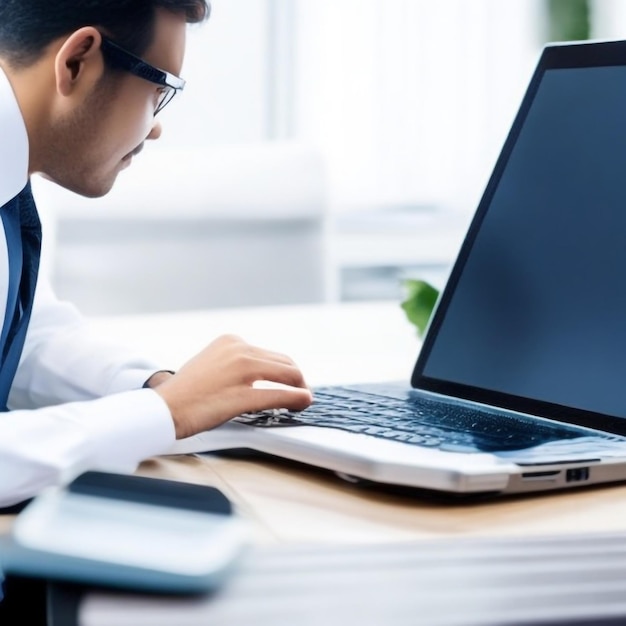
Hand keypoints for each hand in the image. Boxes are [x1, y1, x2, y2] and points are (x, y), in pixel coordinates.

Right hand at [153, 334, 312, 438]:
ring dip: (301, 388)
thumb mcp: (212, 364)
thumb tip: (261, 376)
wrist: (163, 409)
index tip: (289, 382)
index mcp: (231, 341)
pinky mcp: (242, 394)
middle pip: (284, 362)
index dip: (285, 370)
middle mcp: (238, 349)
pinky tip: (303, 403)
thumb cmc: (186, 393)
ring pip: (287, 375)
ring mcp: (241, 370)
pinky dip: (297, 398)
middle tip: (300, 393)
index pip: (270, 353)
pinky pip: (280, 394)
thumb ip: (236, 365)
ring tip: (303, 401)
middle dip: (296, 378)